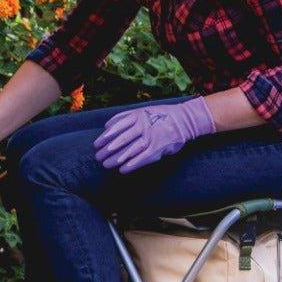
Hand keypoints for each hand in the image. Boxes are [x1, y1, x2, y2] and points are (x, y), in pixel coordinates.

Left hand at [94, 98, 215, 172]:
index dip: (105, 137)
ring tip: (106, 164)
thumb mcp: (142, 111)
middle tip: (98, 157)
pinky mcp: (158, 148)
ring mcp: (151, 137)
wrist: (184, 120)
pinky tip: (123, 170)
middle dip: (108, 150)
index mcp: (138, 116)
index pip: (117, 127)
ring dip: (117, 158)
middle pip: (122, 139)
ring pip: (130, 150)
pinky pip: (143, 158)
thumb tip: (107, 125)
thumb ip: (125, 117)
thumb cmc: (160, 116)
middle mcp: (144, 126)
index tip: (97, 144)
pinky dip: (132, 164)